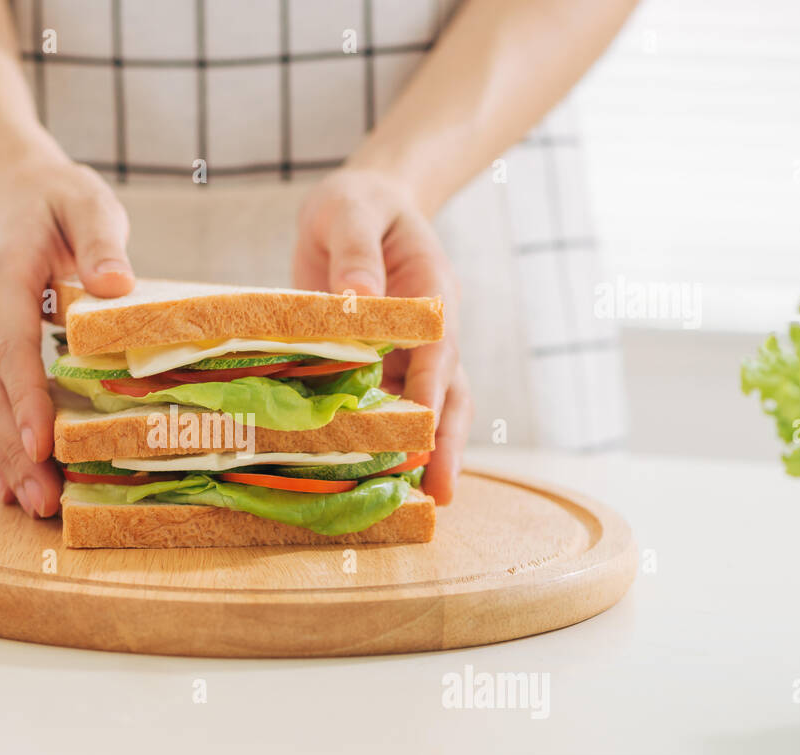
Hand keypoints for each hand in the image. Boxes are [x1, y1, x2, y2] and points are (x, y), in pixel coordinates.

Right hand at [0, 152, 133, 515]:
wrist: (4, 191)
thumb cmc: (56, 200)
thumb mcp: (87, 201)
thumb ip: (101, 240)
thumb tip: (116, 284)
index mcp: (1, 275)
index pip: (10, 346)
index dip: (26, 400)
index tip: (44, 446)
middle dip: (13, 449)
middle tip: (45, 501)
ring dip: (1, 459)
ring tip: (34, 505)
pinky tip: (10, 487)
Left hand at [293, 167, 469, 504]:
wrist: (355, 205)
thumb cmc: (357, 205)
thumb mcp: (352, 213)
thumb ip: (356, 253)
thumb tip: (358, 299)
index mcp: (432, 293)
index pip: (439, 350)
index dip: (432, 391)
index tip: (423, 429)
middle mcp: (428, 333)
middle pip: (448, 394)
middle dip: (445, 444)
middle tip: (438, 495)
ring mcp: (406, 353)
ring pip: (422, 411)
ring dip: (421, 454)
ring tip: (412, 504)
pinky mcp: (377, 365)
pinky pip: (384, 407)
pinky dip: (382, 441)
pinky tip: (369, 478)